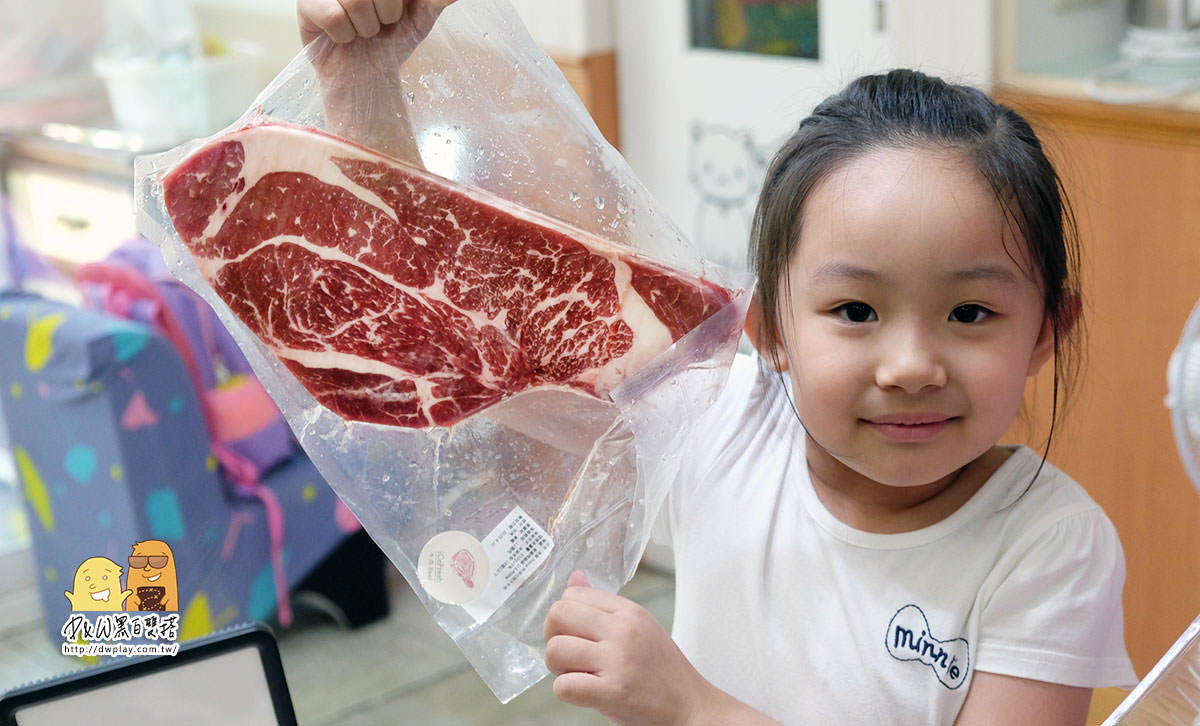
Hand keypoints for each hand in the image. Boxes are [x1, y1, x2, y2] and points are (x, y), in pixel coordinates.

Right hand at [299, 0, 457, 44]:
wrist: (367, 75)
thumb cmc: (391, 41)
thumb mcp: (420, 19)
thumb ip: (433, 0)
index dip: (395, 5)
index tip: (396, 16)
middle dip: (387, 13)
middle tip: (381, 24)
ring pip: (355, 0)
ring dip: (366, 27)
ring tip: (362, 31)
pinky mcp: (307, 4)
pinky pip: (334, 16)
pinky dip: (344, 35)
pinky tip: (343, 36)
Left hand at [544, 572, 777, 725]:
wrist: (690, 706)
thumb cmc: (662, 670)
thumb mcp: (639, 626)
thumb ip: (603, 605)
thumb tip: (574, 578)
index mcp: (629, 611)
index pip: (573, 595)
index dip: (564, 617)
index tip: (575, 634)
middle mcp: (623, 630)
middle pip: (558, 615)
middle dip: (552, 637)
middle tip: (567, 654)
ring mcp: (618, 660)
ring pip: (556, 650)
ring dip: (557, 667)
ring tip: (577, 674)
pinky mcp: (614, 692)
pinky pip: (564, 686)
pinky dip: (566, 692)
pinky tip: (583, 692)